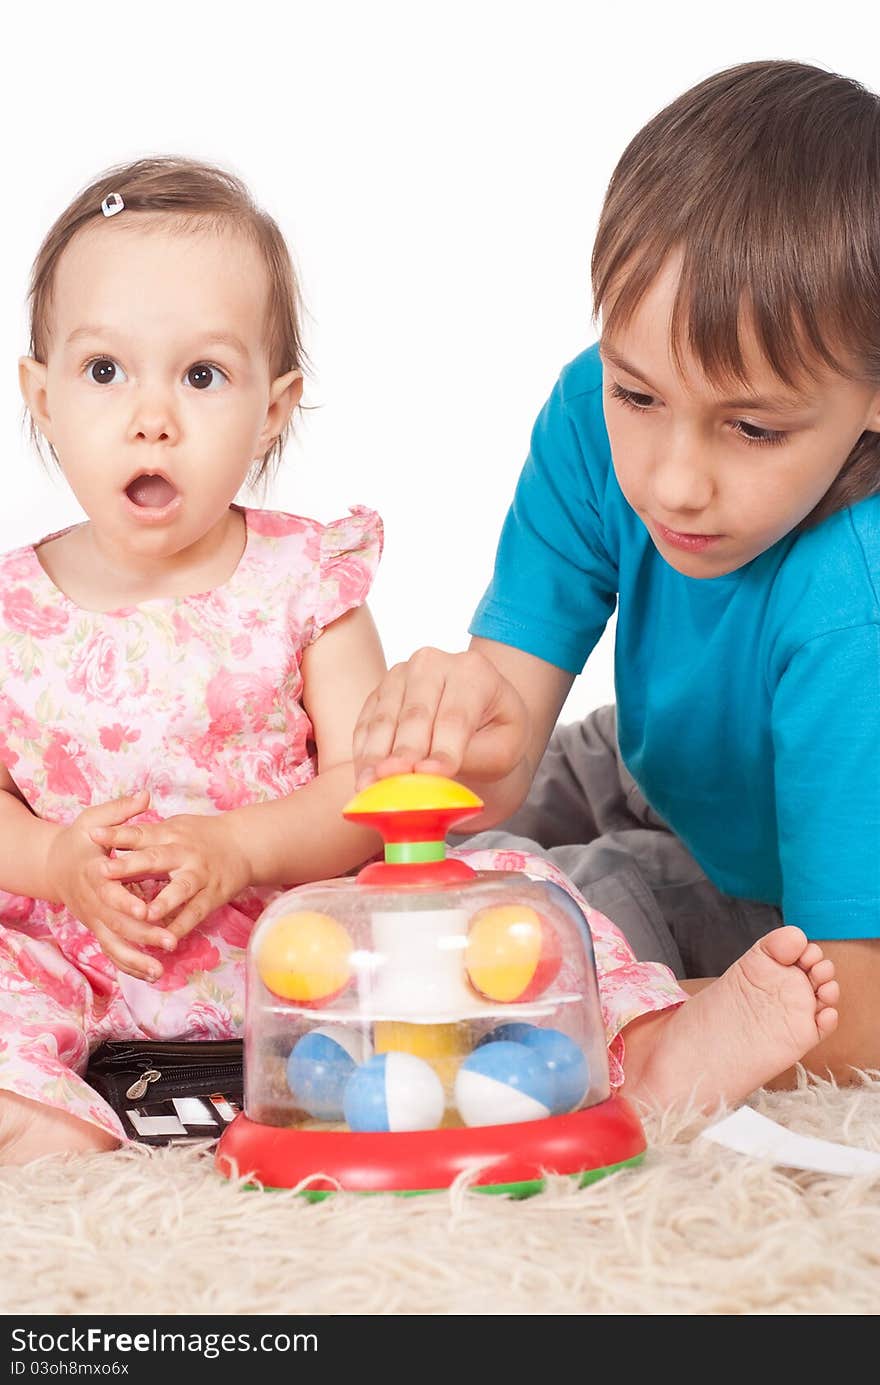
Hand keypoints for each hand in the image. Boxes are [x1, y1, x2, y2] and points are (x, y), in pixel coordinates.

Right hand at [45, 790, 176, 981]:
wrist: (54, 865)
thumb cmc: (79, 840)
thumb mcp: (94, 820)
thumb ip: (121, 812)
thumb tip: (145, 795)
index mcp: (94, 874)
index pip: (110, 891)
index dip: (128, 901)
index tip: (148, 908)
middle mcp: (93, 901)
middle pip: (117, 923)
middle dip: (144, 934)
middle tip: (170, 941)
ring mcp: (95, 919)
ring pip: (114, 944)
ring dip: (137, 958)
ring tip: (161, 970)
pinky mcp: (99, 929)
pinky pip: (113, 951)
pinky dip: (130, 965)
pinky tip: (152, 974)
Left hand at [90, 812, 252, 942]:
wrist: (245, 845)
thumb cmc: (200, 836)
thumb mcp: (172, 826)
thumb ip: (142, 832)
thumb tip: (104, 830)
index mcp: (170, 834)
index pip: (139, 833)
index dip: (117, 834)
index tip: (93, 835)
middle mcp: (184, 853)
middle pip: (155, 859)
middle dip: (130, 866)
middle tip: (103, 871)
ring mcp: (200, 875)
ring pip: (180, 889)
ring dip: (163, 902)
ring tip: (144, 914)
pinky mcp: (212, 896)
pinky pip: (195, 913)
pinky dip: (182, 927)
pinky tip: (166, 941)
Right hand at [352, 646, 529, 789]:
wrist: (480, 711)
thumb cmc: (496, 731)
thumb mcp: (504, 747)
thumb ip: (474, 756)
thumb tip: (429, 772)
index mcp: (474, 671)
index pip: (456, 716)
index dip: (442, 748)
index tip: (430, 775)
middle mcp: (432, 663)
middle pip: (416, 714)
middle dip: (404, 751)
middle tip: (393, 779)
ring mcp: (400, 675)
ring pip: (384, 719)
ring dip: (375, 755)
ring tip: (368, 785)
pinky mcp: (379, 693)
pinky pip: (365, 724)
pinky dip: (363, 752)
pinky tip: (362, 776)